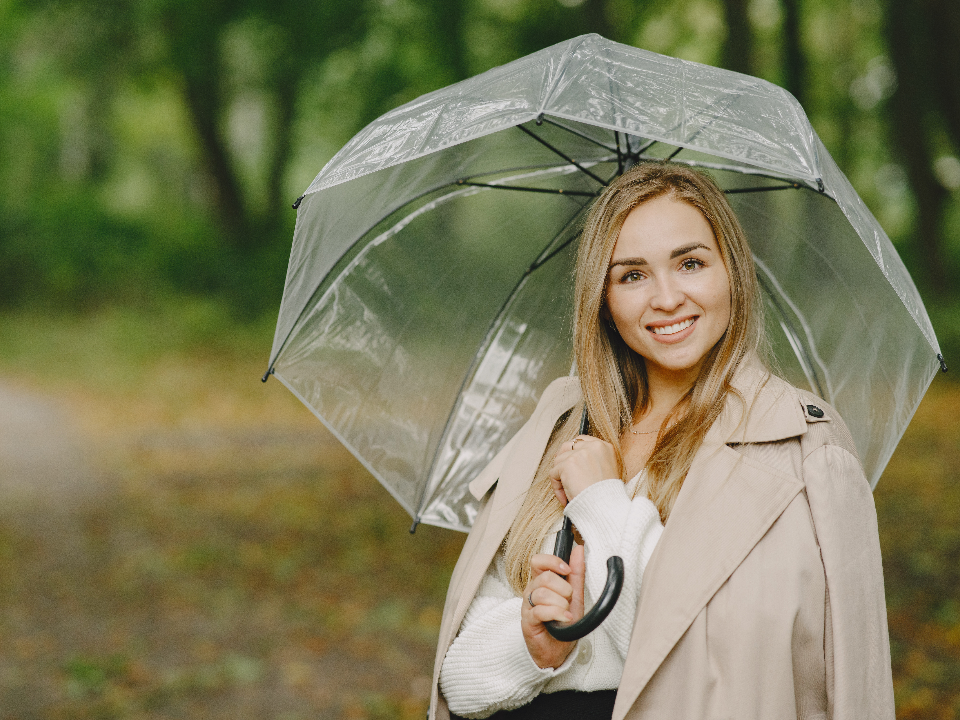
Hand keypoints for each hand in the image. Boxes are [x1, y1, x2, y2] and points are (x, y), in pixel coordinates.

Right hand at [521, 545, 585, 667]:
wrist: (559, 650)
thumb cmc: (563, 622)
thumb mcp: (575, 595)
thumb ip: (576, 573)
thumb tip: (578, 548)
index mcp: (541, 581)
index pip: (537, 561)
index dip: (552, 561)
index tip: (567, 570)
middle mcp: (531, 591)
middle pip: (544, 577)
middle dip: (563, 588)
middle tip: (569, 599)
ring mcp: (528, 606)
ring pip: (542, 594)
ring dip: (561, 603)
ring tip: (566, 612)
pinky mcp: (528, 621)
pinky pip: (541, 611)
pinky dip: (557, 613)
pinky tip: (565, 618)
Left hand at [549, 435, 617, 504]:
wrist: (606, 505)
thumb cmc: (607, 495)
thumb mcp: (607, 471)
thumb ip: (593, 461)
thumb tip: (573, 460)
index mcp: (604, 447)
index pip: (582, 440)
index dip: (574, 452)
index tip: (570, 463)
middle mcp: (593, 447)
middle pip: (567, 446)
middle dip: (562, 460)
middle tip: (562, 476)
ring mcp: (579, 454)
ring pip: (558, 461)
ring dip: (560, 477)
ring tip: (567, 492)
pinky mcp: (567, 464)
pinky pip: (554, 474)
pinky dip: (557, 487)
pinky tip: (565, 498)